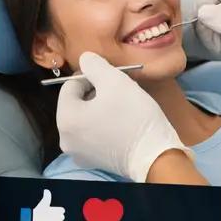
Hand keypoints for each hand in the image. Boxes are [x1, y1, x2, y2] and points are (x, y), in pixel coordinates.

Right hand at [26, 189, 65, 220]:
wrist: (33, 220)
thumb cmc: (38, 210)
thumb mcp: (43, 203)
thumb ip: (46, 196)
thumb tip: (46, 190)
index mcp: (59, 210)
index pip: (62, 210)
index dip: (60, 211)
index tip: (56, 212)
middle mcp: (60, 217)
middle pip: (61, 217)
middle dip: (59, 217)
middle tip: (53, 217)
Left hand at [57, 51, 190, 179]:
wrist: (155, 155)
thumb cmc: (134, 116)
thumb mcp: (116, 82)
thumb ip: (95, 65)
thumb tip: (84, 59)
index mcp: (66, 118)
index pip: (70, 86)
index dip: (91, 76)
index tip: (112, 78)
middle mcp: (65, 139)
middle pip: (76, 104)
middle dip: (95, 94)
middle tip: (119, 92)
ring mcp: (78, 153)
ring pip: (85, 120)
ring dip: (99, 109)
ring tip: (122, 108)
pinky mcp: (93, 162)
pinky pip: (92, 135)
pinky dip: (103, 126)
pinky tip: (121, 125)